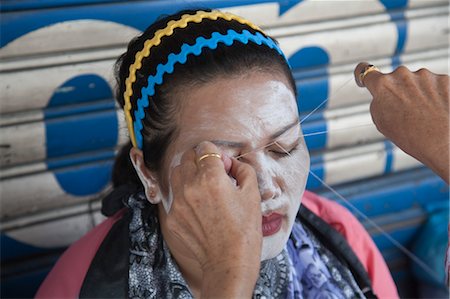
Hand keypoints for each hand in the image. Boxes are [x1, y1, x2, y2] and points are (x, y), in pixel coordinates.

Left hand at [166, 141, 261, 296]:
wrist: (229, 263)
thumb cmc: (245, 230)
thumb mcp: (252, 194)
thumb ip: (241, 169)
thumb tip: (229, 162)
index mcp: (211, 178)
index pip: (205, 148)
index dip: (215, 153)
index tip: (221, 163)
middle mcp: (190, 187)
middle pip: (187, 157)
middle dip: (199, 160)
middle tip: (212, 174)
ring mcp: (178, 203)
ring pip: (176, 174)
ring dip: (188, 174)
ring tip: (203, 189)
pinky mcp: (171, 218)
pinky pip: (174, 197)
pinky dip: (185, 197)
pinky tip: (199, 210)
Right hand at [355, 63, 448, 182]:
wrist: (443, 143)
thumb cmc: (411, 136)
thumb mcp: (381, 122)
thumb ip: (377, 102)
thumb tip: (382, 94)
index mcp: (383, 85)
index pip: (365, 71)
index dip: (363, 75)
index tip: (366, 80)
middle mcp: (403, 75)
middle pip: (396, 79)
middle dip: (398, 91)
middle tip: (405, 111)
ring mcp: (426, 76)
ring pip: (417, 82)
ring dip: (418, 93)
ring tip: (424, 115)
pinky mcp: (445, 79)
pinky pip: (435, 85)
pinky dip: (435, 95)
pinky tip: (437, 111)